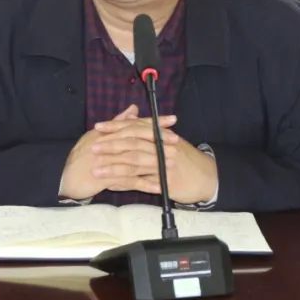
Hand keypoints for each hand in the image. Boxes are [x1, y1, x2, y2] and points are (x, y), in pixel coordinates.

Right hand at [58, 105, 174, 199]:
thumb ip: (118, 122)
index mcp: (110, 133)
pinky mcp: (108, 178)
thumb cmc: (82, 156)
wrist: (66, 176)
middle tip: (176, 140)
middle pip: (139, 139)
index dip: (154, 122)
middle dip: (159, 139)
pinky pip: (130, 181)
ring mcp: (109, 161)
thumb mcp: (99, 135)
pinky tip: (159, 187)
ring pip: (137, 159)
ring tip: (172, 162)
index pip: (136, 124)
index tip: (172, 120)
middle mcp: (111, 144)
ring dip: (156, 161)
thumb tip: (133, 108)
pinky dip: (145, 184)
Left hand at [90, 114, 216, 204]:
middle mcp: (162, 147)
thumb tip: (130, 115)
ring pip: (133, 163)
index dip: (115, 126)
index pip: (134, 126)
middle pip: (132, 143)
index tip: (98, 127)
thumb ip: (147, 128)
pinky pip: (140, 182)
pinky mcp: (163, 182)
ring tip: (96, 169)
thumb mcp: (168, 140)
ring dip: (113, 166)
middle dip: (110, 145)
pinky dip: (124, 183)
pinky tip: (111, 185)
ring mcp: (163, 164)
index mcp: (161, 135)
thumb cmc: (186, 160)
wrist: (207, 178)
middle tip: (93, 147)